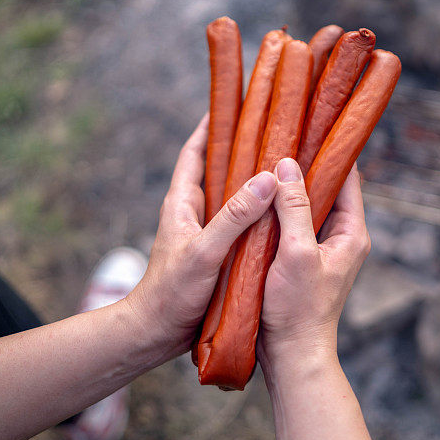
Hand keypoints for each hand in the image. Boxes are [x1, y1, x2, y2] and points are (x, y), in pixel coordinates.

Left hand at [122, 114, 276, 357]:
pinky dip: (256, 214)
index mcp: (182, 203)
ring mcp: (204, 233)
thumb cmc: (172, 292)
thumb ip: (234, 217)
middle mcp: (192, 213)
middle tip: (273, 134)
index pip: (194, 153)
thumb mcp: (204, 252)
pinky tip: (280, 216)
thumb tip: (267, 178)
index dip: (211, 128)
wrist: (155, 333)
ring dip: (252, 184)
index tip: (232, 106)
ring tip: (284, 168)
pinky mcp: (215, 253)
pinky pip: (239, 224)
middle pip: (217, 171)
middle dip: (241, 152)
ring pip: (231, 199)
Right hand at [258, 157, 369, 365]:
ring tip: (266, 161)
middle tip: (279, 139)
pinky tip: (259, 198)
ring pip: (307, 205)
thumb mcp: (296, 253)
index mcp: (351, 232)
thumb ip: (294, 209)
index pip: (348, 177)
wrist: (292, 354)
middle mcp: (341, 236)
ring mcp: (322, 248)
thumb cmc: (298, 309)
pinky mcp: (302, 258)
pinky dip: (279, 209)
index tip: (310, 124)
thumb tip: (287, 165)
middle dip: (304, 165)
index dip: (331, 149)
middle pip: (326, 188)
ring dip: (290, 188)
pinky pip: (294, 223)